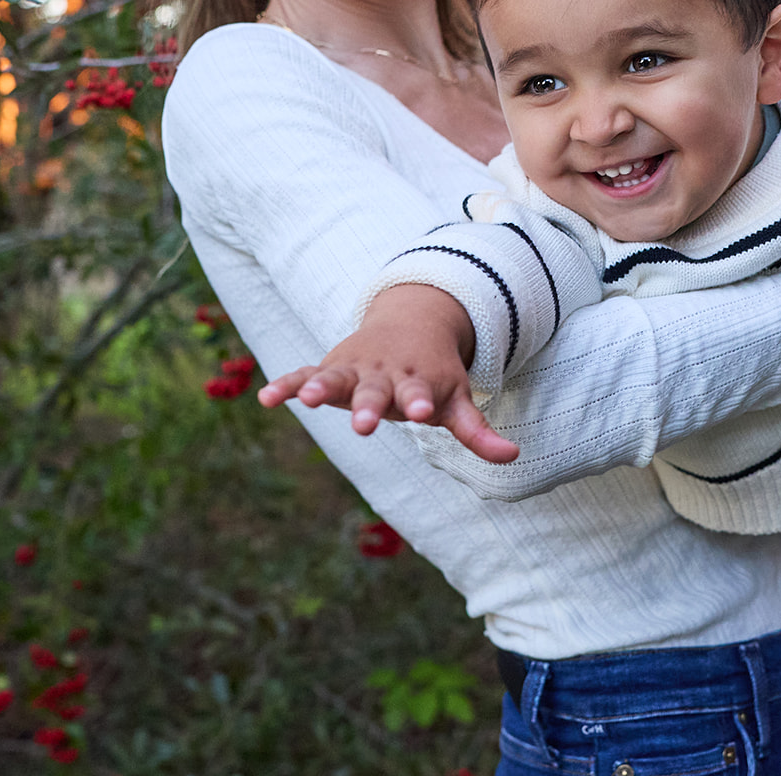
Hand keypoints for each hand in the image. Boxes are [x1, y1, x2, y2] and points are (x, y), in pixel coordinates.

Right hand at [258, 284, 519, 463]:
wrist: (412, 322)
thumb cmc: (434, 374)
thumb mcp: (456, 399)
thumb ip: (477, 431)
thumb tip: (515, 457)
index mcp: (418, 381)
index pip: (421, 393)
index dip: (422, 402)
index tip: (424, 413)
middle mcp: (385, 373)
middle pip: (376, 390)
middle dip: (369, 405)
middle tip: (363, 424)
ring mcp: (356, 369)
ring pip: (337, 377)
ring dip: (322, 387)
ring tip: (308, 401)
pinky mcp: (331, 367)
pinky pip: (304, 374)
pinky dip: (286, 384)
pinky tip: (264, 398)